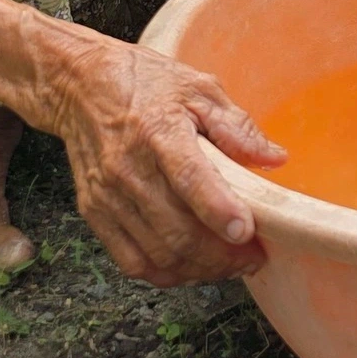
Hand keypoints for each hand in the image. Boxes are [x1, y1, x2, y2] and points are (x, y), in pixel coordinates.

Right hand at [44, 30, 286, 285]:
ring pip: (158, 253)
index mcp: (159, 131)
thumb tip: (274, 158)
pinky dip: (165, 274)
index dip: (218, 210)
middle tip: (253, 257)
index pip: (189, 178)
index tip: (247, 232)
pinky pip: (131, 261)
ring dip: (200, 269)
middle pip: (176, 230)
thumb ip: (237, 127)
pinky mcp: (94, 212)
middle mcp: (130, 168)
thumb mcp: (199, 89)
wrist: (82, 84)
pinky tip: (191, 267)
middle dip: (221, 255)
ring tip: (229, 264)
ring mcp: (109, 195)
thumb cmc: (146, 83)